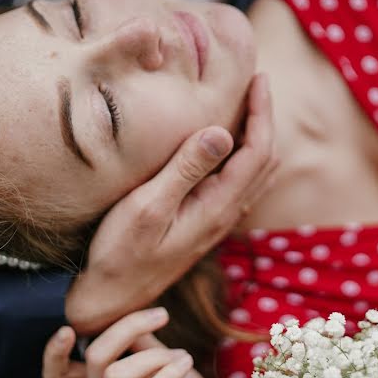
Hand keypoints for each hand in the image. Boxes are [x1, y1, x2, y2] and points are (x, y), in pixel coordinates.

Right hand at [43, 308, 218, 377]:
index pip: (60, 375)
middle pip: (94, 359)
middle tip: (162, 314)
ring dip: (154, 356)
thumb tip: (127, 313)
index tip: (68, 328)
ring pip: (116, 376)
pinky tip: (186, 363)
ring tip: (182, 355)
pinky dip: (168, 374)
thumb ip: (140, 340)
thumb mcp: (161, 359)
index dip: (54, 354)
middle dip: (127, 328)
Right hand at [66, 73, 276, 332]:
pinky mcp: (204, 222)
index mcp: (218, 206)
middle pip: (265, 159)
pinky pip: (238, 182)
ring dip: (256, 136)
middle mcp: (226, 214)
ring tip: (247, 105)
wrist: (112, 298)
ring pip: (255, 172)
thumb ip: (185, 169)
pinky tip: (225, 142)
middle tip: (256, 84)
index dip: (263, 112)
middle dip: (265, 118)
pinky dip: (242, 154)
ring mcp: (217, 220)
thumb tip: (221, 132)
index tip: (259, 79)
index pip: (258, 151)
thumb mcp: (148, 206)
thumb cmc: (121, 253)